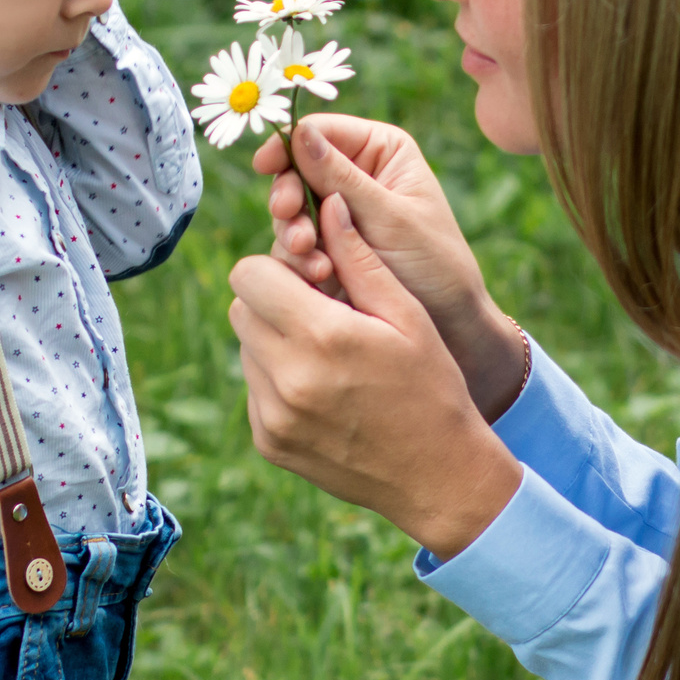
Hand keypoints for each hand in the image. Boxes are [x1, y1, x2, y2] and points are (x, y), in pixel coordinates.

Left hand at [229, 191, 522, 557]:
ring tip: (329, 356)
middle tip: (322, 313)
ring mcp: (272, 416)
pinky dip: (279, 380)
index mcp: (322, 336)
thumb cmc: (431, 386)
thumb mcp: (406, 315)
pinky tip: (326, 390)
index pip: (250, 274)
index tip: (314, 279)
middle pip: (241, 307)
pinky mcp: (268, 442)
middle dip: (274, 300)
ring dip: (276, 340)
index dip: (279, 267)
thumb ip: (359, 259)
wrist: (438, 476)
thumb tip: (329, 203)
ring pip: (245, 347)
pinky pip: (254, 389)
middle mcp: (286, 378)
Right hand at [254, 115, 527, 419]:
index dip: (288, 145)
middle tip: (288, 215)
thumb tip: (298, 131)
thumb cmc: (435, 265)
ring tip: (310, 253)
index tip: (265, 165)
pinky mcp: (326, 252)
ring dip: (293, 230)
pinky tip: (319, 274)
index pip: (321, 133)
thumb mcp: (389, 217)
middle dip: (289, 195)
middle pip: (295, 170)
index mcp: (380, 151)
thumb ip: (340, 177)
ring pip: (291, 211)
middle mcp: (355, 177)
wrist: (451, 329)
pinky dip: (299, 259)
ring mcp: (337, 217)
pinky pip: (295, 246)